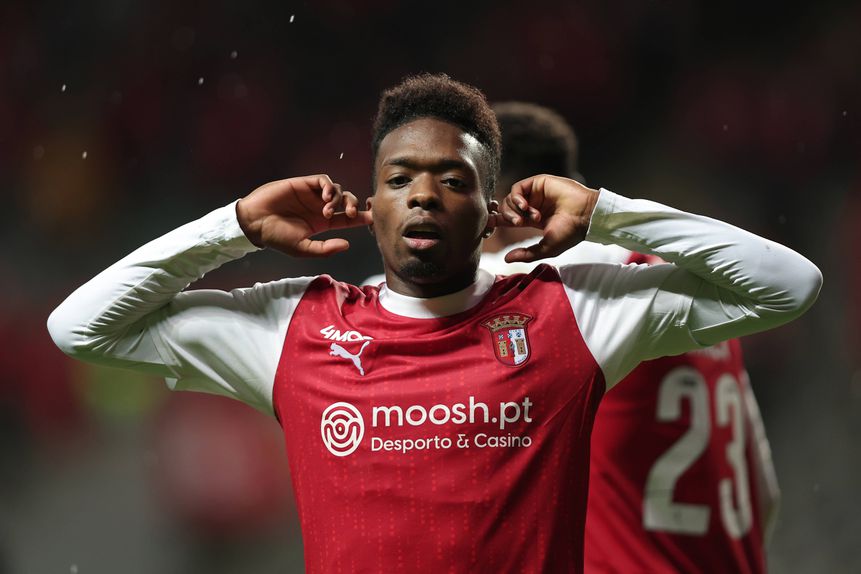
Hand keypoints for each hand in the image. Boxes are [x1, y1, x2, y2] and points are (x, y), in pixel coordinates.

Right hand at [236, 175, 371, 256]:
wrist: (255, 222)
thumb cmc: (276, 237)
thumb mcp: (303, 248)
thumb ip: (325, 248)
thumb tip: (347, 244)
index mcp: (322, 223)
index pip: (347, 219)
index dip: (361, 218)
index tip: (372, 219)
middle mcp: (320, 208)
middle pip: (347, 201)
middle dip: (354, 206)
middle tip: (353, 214)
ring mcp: (312, 195)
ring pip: (337, 190)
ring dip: (339, 198)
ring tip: (328, 210)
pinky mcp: (303, 184)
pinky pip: (323, 180)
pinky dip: (329, 186)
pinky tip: (326, 196)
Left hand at [490, 175, 599, 262]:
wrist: (585, 216)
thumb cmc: (569, 233)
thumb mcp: (545, 248)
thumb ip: (526, 254)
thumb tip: (506, 259)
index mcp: (533, 220)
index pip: (509, 219)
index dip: (497, 222)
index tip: (488, 226)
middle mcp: (533, 205)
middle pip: (507, 209)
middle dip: (507, 217)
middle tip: (518, 223)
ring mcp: (535, 194)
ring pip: (510, 199)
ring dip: (514, 209)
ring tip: (527, 217)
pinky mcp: (538, 183)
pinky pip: (517, 188)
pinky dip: (516, 198)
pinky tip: (525, 206)